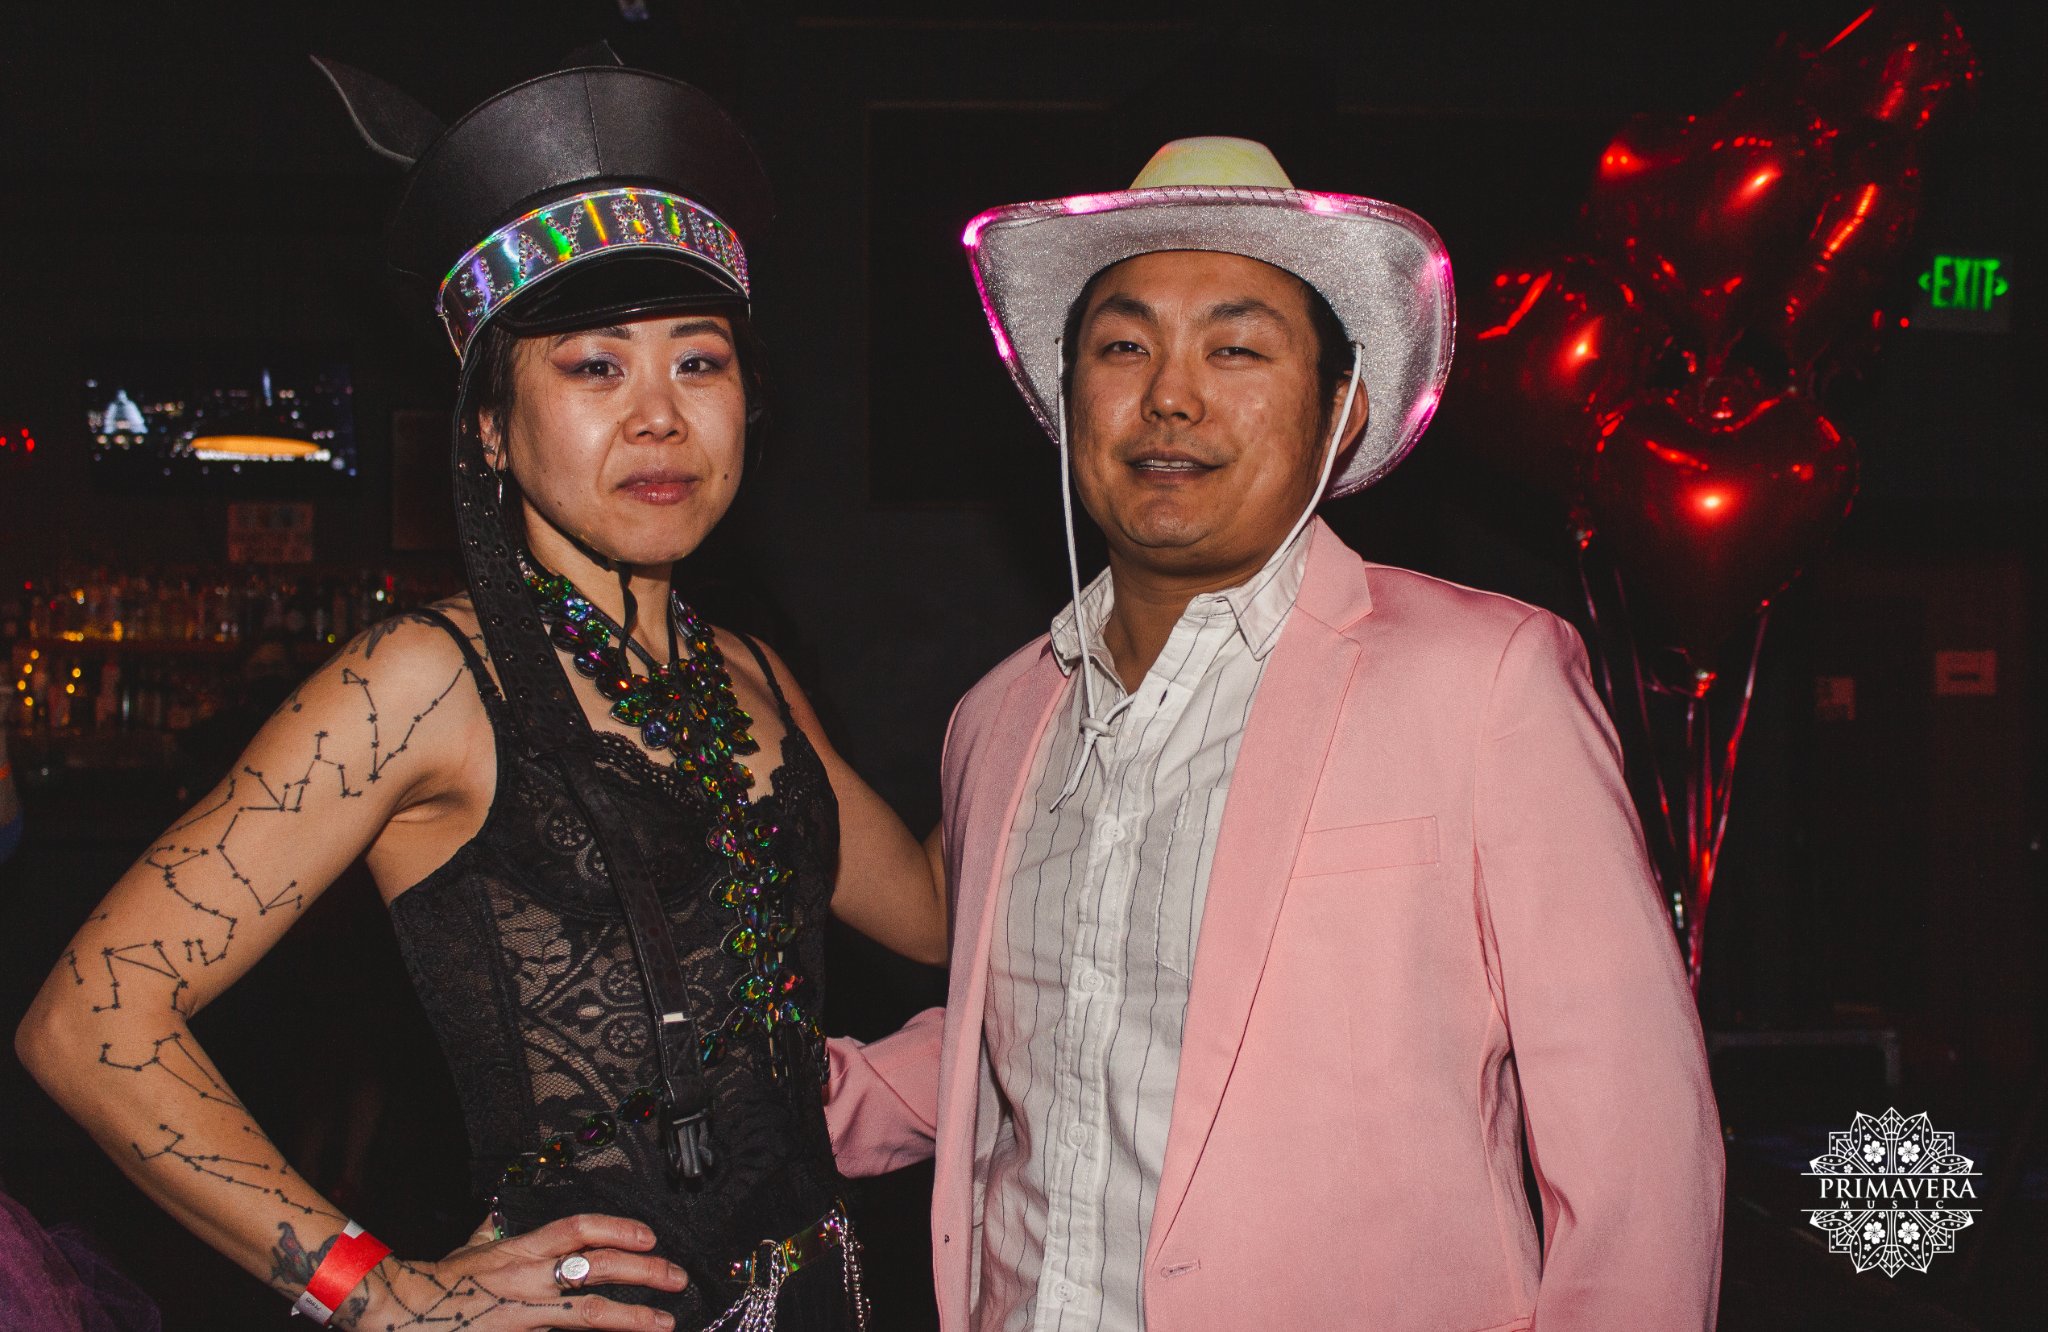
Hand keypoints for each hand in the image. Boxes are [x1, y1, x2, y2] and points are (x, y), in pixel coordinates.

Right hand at [355, 1212, 688, 1330]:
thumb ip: (494, 1231)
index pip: (578, 1228)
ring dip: (633, 1317)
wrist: (401, 1311)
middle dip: (643, 1271)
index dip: (618, 1228)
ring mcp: (525, 1314)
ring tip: (665, 1321)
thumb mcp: (472, 1248)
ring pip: (590, 1313)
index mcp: (521, 1250)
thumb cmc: (438, 1282)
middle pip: (598, 1268)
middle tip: (676, 1277)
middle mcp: (528, 1279)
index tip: (649, 1236)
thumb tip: (500, 1210)